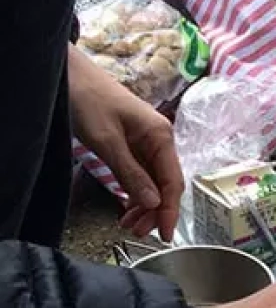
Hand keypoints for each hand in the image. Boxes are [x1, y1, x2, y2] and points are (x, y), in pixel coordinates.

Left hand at [67, 46, 183, 240]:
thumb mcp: (107, 141)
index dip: (170, 211)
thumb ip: (131, 173)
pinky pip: (141, 174)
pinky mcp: (133, 144)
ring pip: (153, 182)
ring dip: (144, 205)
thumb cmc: (89, 100)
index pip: (173, 182)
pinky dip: (135, 192)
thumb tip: (154, 204)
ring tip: (128, 224)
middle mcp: (159, 140)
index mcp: (161, 137)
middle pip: (165, 184)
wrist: (70, 72)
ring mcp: (147, 142)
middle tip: (137, 233)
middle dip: (154, 211)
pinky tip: (126, 206)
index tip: (164, 235)